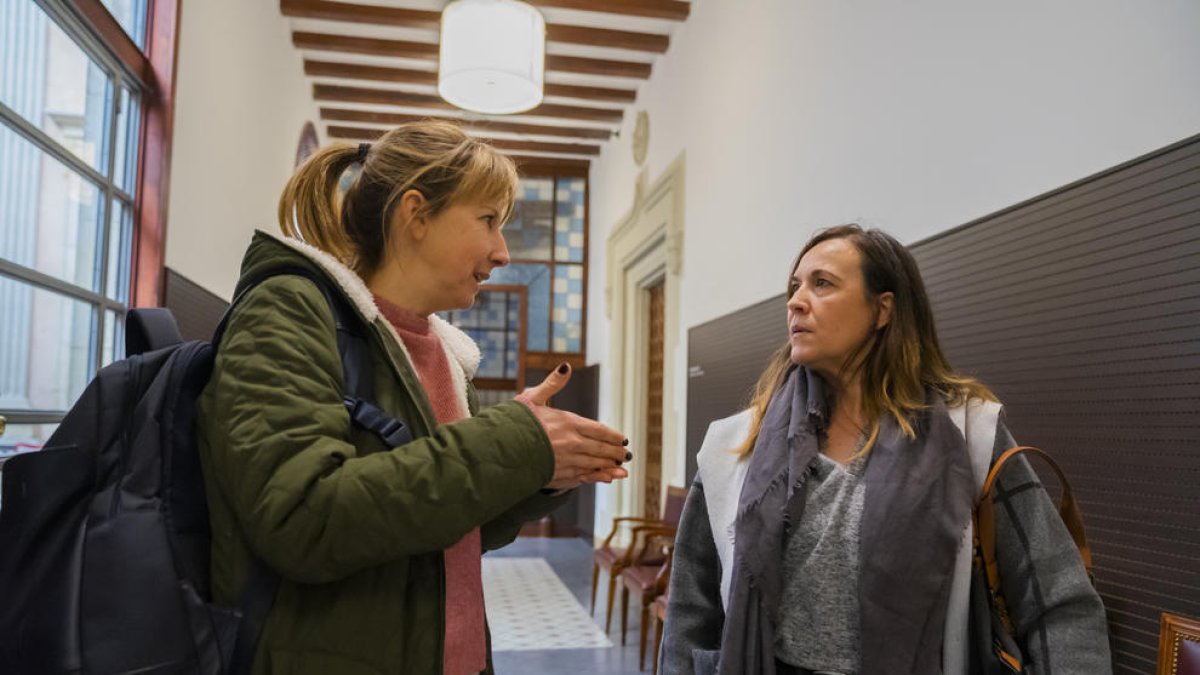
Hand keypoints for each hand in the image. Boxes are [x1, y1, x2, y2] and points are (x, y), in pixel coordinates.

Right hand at [519, 364, 630, 490]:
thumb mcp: (532, 398)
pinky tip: (607, 479)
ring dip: (611, 466)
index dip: (613, 436)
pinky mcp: (559, 476)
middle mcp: (572, 443)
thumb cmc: (514, 422)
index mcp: (568, 422)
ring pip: (595, 464)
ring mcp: (567, 461)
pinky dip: (598, 478)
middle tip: (625, 454)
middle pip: (601, 448)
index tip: (623, 439)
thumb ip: (552, 384)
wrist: (498, 450)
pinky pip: (584, 477)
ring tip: (622, 468)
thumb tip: (566, 366)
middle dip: (615, 452)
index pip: (599, 429)